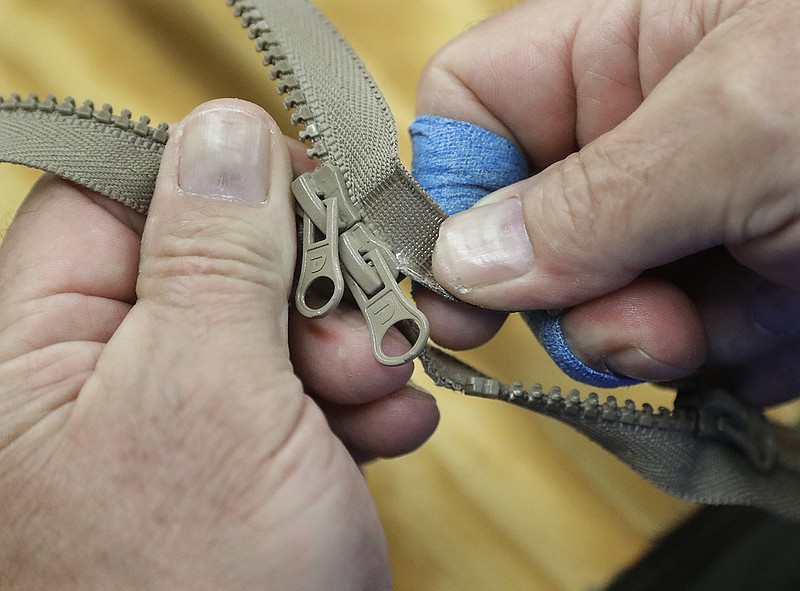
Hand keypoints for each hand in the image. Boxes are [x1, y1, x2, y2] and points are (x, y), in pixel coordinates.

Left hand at [0, 99, 436, 588]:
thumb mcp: (211, 399)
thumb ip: (213, 254)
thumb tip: (225, 133)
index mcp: (31, 350)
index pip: (117, 196)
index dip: (220, 184)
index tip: (311, 200)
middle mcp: (90, 379)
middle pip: (208, 259)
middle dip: (306, 283)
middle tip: (365, 324)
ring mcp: (168, 419)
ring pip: (267, 323)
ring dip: (345, 344)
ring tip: (383, 388)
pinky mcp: (229, 456)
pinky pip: (291, 387)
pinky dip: (350, 397)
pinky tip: (387, 424)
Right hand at [414, 0, 799, 404]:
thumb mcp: (745, 124)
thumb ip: (593, 199)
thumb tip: (462, 264)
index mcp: (618, 48)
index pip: (469, 108)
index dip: (448, 189)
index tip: (460, 276)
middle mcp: (638, 136)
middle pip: (522, 233)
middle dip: (562, 293)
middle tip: (631, 312)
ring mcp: (684, 218)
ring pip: (594, 306)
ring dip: (640, 336)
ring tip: (718, 321)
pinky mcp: (738, 289)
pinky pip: (676, 349)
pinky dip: (712, 362)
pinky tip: (774, 334)